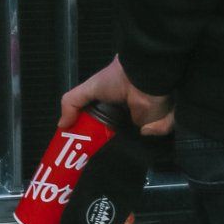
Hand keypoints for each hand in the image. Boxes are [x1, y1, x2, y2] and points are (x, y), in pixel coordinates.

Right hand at [60, 55, 175, 139]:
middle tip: (109, 150)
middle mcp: (132, 109)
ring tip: (132, 139)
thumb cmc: (115, 79)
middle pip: (127, 133)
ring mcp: (147, 115)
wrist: (143, 74)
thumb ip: (72, 103)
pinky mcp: (161, 118)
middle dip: (121, 141)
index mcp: (116, 103)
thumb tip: (61, 126)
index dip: (101, 133)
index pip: (109, 122)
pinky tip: (148, 127)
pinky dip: (158, 129)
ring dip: (142, 133)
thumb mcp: (88, 88)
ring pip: (145, 133)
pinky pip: (161, 129)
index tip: (91, 145)